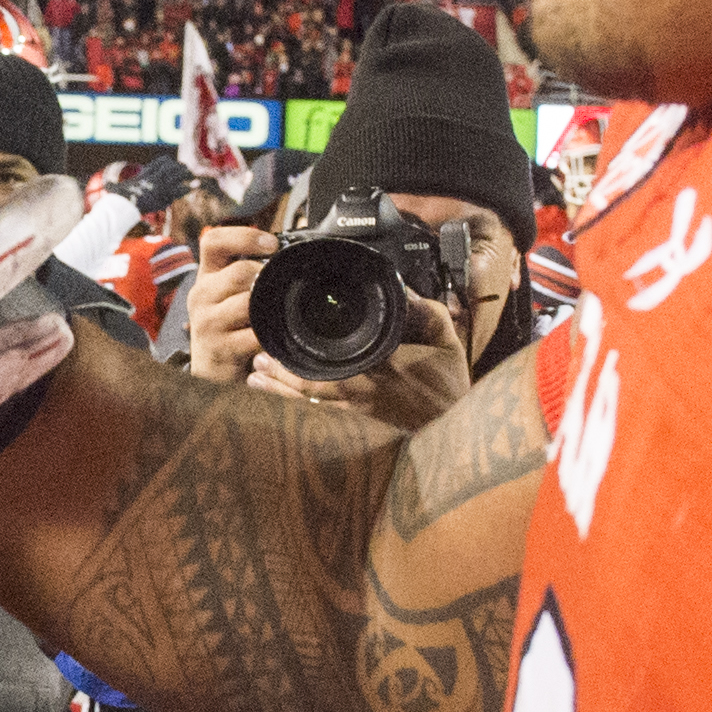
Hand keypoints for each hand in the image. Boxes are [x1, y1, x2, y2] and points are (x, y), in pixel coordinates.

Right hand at [184, 224, 278, 383]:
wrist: (212, 371)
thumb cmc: (229, 328)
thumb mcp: (230, 296)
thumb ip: (250, 274)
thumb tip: (290, 252)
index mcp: (207, 276)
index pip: (213, 241)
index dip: (244, 236)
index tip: (272, 244)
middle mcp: (201, 295)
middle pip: (240, 272)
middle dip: (267, 279)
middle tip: (279, 290)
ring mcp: (206, 322)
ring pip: (247, 302)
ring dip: (268, 309)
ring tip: (275, 316)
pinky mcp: (218, 347)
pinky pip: (253, 334)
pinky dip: (269, 335)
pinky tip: (272, 338)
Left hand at [249, 291, 467, 433]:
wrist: (456, 422)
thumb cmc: (448, 379)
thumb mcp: (444, 337)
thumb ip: (423, 311)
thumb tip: (402, 289)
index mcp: (380, 367)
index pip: (330, 363)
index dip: (298, 358)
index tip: (275, 342)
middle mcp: (364, 390)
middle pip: (309, 385)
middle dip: (280, 373)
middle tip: (256, 358)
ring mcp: (359, 408)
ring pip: (310, 402)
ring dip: (281, 390)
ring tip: (256, 376)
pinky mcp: (360, 419)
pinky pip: (321, 413)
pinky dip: (296, 404)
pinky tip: (278, 397)